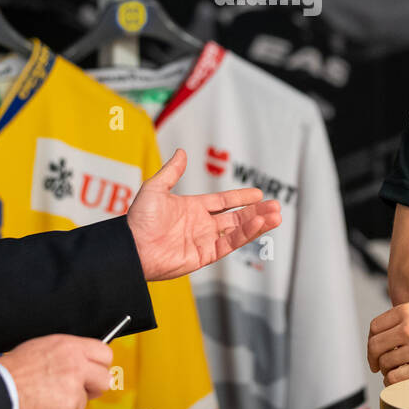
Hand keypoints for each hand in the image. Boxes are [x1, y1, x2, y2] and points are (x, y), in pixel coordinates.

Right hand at [0, 334, 113, 408]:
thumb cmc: (15, 370)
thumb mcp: (44, 347)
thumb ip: (68, 352)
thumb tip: (82, 357)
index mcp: (70, 348)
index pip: (104, 353)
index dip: (99, 364)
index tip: (94, 370)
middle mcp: (75, 367)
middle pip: (104, 379)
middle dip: (93, 386)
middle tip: (80, 388)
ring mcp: (72, 391)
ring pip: (85, 400)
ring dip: (71, 402)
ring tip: (50, 396)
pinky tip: (45, 406)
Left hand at [127, 148, 281, 280]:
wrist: (131, 247)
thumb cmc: (138, 220)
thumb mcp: (155, 189)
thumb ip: (172, 172)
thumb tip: (181, 152)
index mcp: (192, 209)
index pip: (223, 202)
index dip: (240, 198)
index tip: (258, 194)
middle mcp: (200, 225)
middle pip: (236, 217)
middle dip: (256, 212)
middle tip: (276, 206)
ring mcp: (203, 240)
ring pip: (237, 231)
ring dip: (257, 223)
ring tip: (276, 215)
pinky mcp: (204, 255)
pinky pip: (230, 243)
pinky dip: (246, 234)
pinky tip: (259, 224)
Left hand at [367, 302, 408, 385]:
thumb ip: (408, 317)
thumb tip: (388, 332)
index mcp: (408, 310)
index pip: (375, 326)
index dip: (371, 339)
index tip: (374, 349)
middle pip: (375, 345)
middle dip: (374, 358)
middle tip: (376, 365)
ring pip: (385, 363)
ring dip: (386, 370)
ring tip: (395, 372)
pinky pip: (395, 378)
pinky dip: (392, 382)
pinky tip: (399, 381)